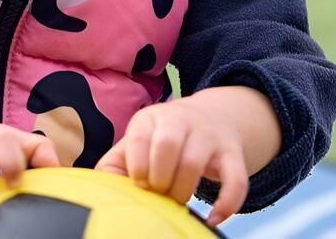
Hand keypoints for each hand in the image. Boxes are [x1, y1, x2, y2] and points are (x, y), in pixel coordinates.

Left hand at [94, 96, 248, 226]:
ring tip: (178, 202)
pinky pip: (235, 179)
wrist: (210, 118)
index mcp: (151, 117)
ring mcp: (209, 134)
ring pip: (195, 162)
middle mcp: (181, 119)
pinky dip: (227, 203)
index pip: (139, 138)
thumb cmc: (162, 140)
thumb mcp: (138, 141)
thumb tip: (99, 190)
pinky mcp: (233, 152)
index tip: (141, 183)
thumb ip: (115, 164)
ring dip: (184, 191)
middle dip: (160, 178)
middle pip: (167, 145)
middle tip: (160, 193)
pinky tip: (213, 218)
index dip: (138, 167)